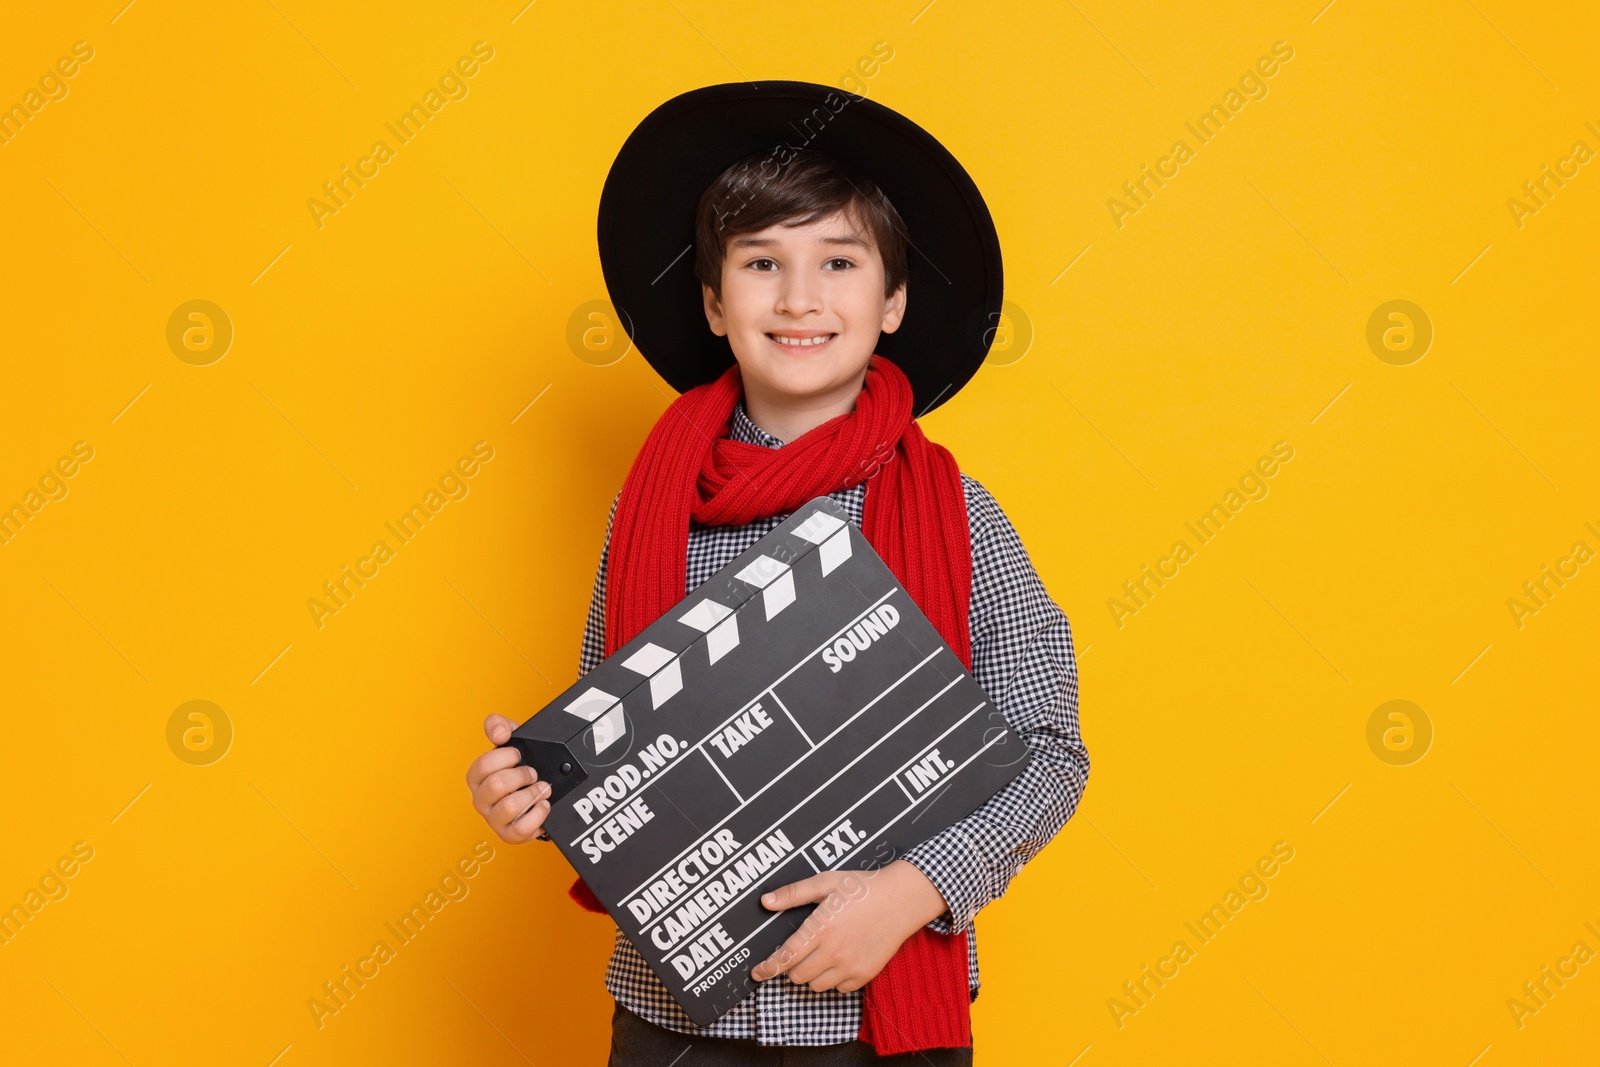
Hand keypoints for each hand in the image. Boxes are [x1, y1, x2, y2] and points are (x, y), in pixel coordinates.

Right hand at [466, 714, 549, 843]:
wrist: (537, 795)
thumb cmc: (519, 769)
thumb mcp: (511, 743)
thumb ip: (499, 726)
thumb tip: (500, 731)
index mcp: (477, 777)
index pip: (483, 765)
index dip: (506, 756)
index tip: (519, 754)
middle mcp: (481, 799)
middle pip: (497, 785)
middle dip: (522, 775)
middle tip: (533, 773)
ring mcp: (494, 819)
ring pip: (509, 807)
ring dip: (533, 794)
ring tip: (542, 789)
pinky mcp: (509, 835)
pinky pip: (521, 828)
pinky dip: (538, 814)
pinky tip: (544, 805)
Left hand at [748, 860, 949, 992]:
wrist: (901, 899)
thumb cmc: (862, 887)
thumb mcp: (825, 882)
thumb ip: (793, 893)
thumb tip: (766, 902)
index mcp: (820, 928)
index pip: (784, 958)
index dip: (767, 968)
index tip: (756, 973)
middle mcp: (833, 952)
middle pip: (797, 976)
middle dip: (791, 966)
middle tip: (800, 950)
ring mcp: (850, 966)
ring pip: (815, 986)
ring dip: (811, 974)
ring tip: (820, 953)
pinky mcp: (864, 974)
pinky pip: (839, 988)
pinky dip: (833, 979)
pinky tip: (839, 959)